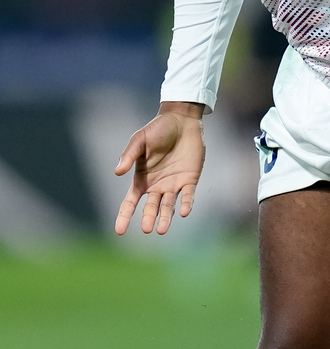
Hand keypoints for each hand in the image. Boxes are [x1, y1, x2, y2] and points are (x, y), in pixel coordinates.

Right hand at [114, 101, 205, 235]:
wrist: (182, 119)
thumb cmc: (158, 129)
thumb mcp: (140, 139)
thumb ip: (129, 155)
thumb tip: (117, 172)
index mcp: (142, 179)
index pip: (130, 202)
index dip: (124, 216)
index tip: (119, 231)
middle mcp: (157, 186)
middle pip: (151, 207)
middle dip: (149, 218)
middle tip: (147, 229)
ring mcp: (174, 184)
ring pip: (169, 206)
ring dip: (166, 217)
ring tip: (162, 229)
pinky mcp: (190, 179)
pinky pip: (187, 196)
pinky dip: (186, 204)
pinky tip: (183, 212)